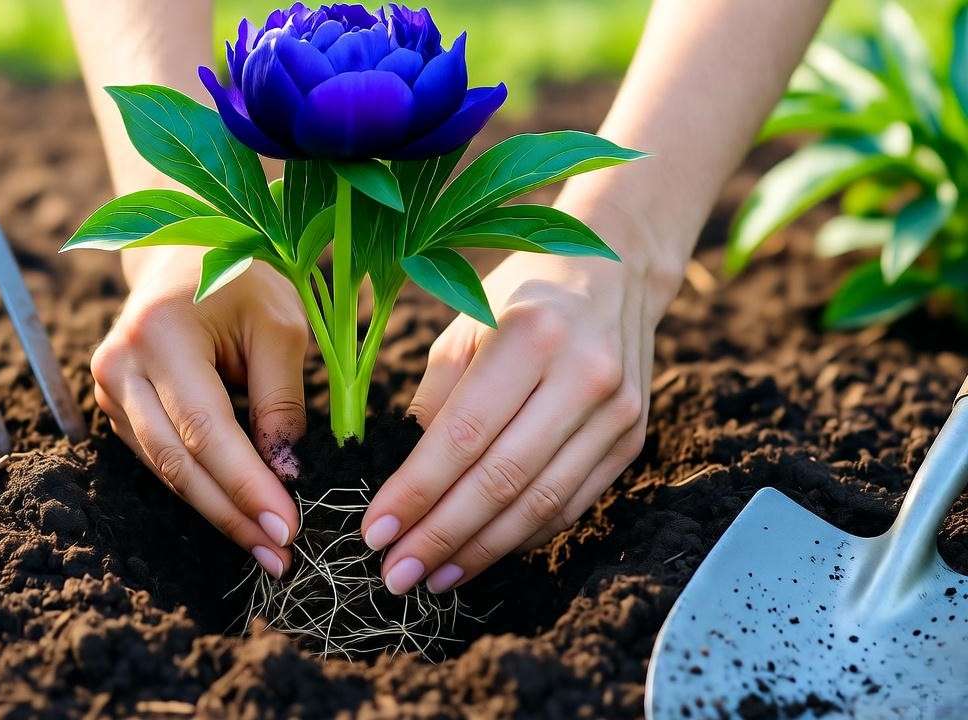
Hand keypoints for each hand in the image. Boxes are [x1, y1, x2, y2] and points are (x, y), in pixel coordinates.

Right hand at [91, 246, 307, 577]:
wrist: (185, 248)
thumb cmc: (243, 278)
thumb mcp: (279, 326)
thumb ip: (281, 401)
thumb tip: (286, 476)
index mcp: (159, 334)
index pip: (205, 429)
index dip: (246, 485)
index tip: (289, 529)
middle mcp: (120, 365)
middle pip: (177, 461)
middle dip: (232, 515)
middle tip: (282, 557)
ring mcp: (108, 388)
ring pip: (164, 470)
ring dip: (218, 513)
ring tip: (268, 548)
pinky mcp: (114, 406)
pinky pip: (159, 460)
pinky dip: (200, 489)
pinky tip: (239, 516)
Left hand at [361, 203, 679, 593]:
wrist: (613, 272)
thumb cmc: (519, 299)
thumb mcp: (463, 326)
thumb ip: (436, 400)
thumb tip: (409, 483)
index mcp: (530, 334)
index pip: (463, 435)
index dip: (416, 492)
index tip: (374, 533)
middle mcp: (583, 374)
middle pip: (502, 479)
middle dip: (441, 537)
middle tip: (395, 575)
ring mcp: (617, 412)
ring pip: (540, 504)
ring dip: (480, 551)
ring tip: (432, 578)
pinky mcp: (632, 440)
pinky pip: (571, 506)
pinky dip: (521, 538)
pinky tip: (480, 553)